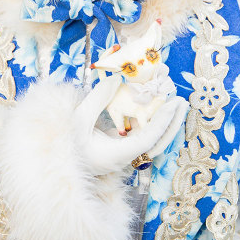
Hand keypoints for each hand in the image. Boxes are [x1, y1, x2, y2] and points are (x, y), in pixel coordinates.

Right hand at [74, 78, 188, 175]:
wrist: (58, 160)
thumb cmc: (65, 143)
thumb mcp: (78, 119)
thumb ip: (97, 98)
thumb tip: (116, 79)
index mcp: (117, 155)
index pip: (148, 139)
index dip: (161, 121)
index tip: (171, 104)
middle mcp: (125, 157)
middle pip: (156, 142)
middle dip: (171, 122)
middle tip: (181, 101)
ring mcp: (125, 152)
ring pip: (151, 138)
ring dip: (163, 120)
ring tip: (173, 101)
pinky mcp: (122, 146)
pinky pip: (142, 134)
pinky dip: (150, 120)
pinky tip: (155, 105)